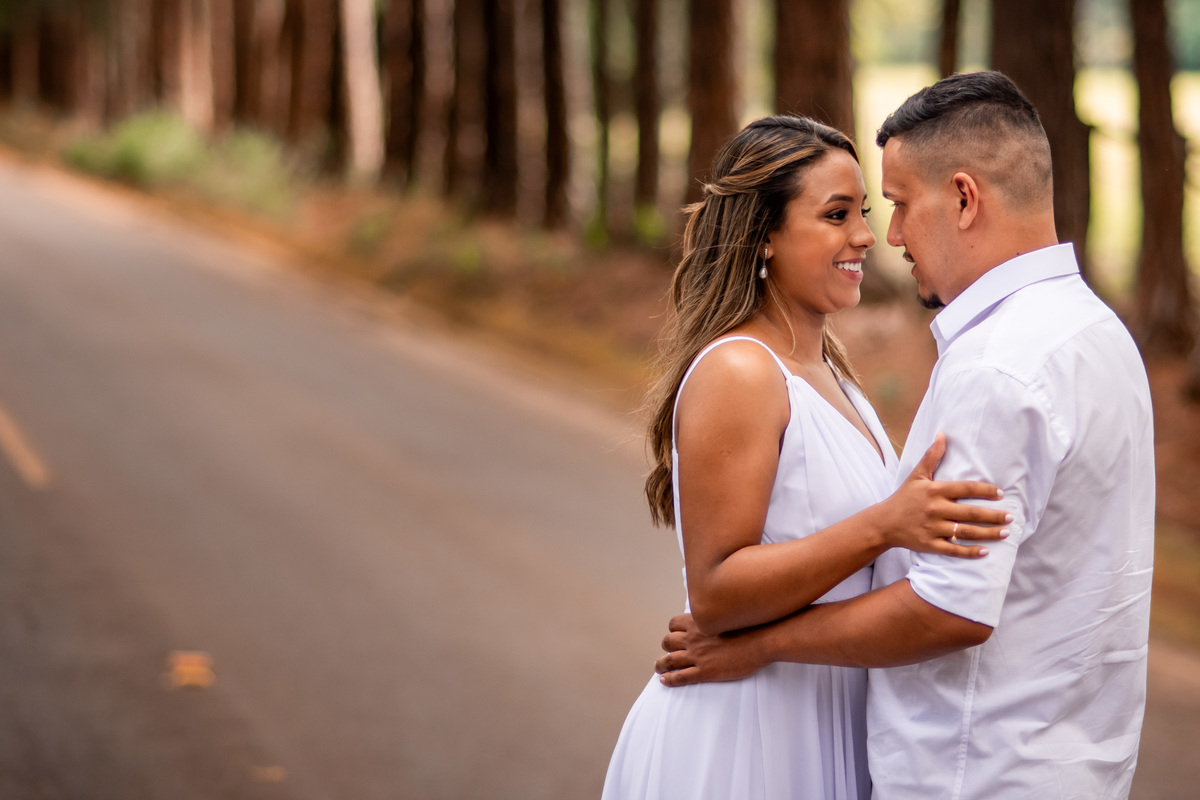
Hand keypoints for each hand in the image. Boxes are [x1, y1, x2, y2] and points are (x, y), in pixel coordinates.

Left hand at [654, 613, 765, 686]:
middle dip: (666, 647)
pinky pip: (680, 676)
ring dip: (661, 665)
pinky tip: (664, 681)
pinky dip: (669, 679)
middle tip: (669, 652)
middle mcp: (693, 638)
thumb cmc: (749, 628)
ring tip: (659, 668)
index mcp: (698, 623)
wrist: (760, 641)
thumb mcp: (727, 616)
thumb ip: (715, 618)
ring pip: (668, 660)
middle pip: (668, 642)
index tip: (676, 635)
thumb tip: (715, 618)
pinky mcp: (704, 671)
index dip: (673, 630)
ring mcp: (697, 656)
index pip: (674, 623)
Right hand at [878, 432, 1010, 557]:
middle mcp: (935, 509)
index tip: (1000, 494)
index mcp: (934, 491)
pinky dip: (970, 552)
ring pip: (966, 532)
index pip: (965, 488)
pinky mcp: (930, 545)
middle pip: (971, 513)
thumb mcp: (917, 475)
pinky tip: (985, 552)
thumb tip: (942, 434)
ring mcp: (933, 528)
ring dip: (988, 533)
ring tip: (1005, 533)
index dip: (985, 490)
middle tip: (1010, 517)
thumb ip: (932, 456)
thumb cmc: (903, 497)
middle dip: (994, 516)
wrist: (883, 523)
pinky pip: (953, 550)